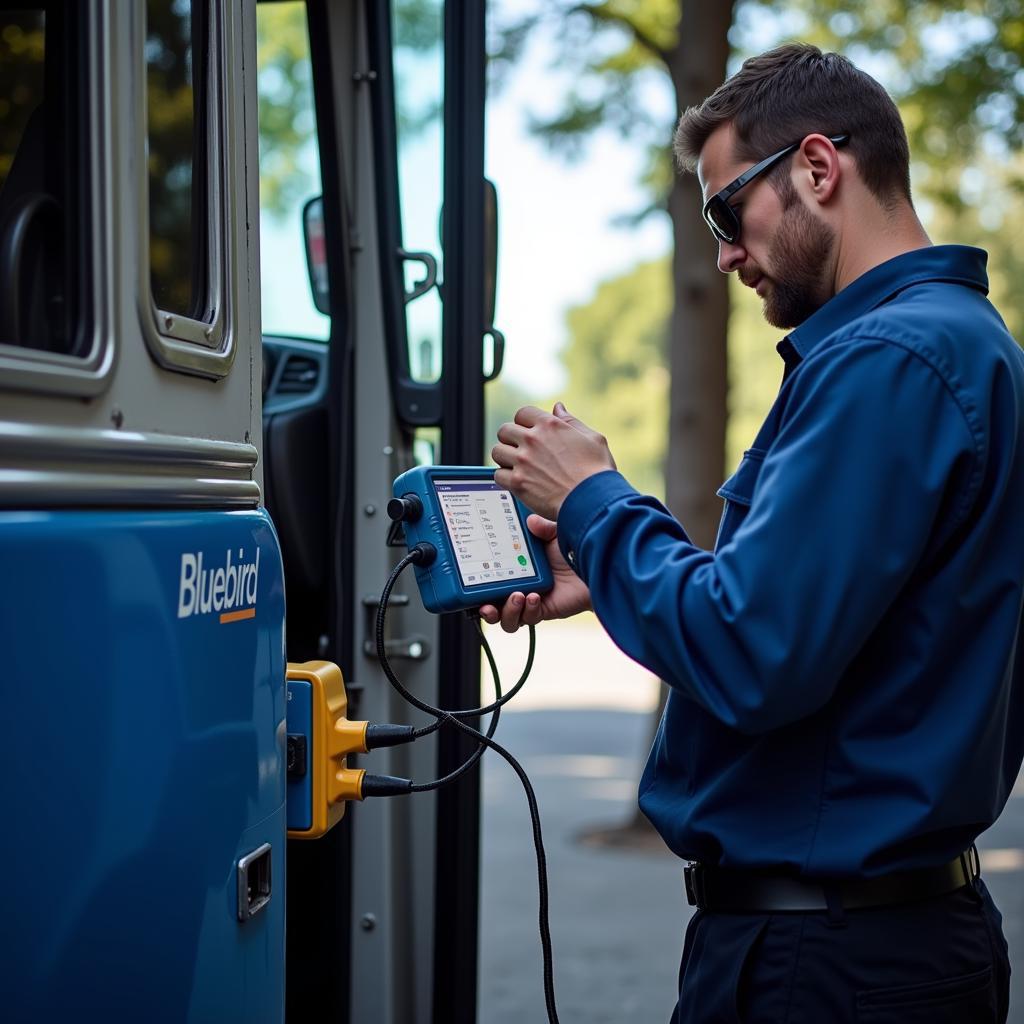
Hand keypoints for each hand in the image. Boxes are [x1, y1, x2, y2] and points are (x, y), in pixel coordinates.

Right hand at [479, 514, 590, 631]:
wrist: (598, 566)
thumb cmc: (577, 550)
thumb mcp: (555, 533)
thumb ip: (542, 527)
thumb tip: (530, 521)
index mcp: (516, 568)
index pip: (490, 580)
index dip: (477, 586)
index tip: (468, 584)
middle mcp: (521, 587)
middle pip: (493, 606)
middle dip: (485, 609)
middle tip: (486, 604)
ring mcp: (531, 601)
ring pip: (508, 620)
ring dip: (507, 612)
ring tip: (515, 597)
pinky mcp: (545, 611)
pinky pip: (529, 618)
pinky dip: (527, 610)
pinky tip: (533, 598)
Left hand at [491, 402, 615, 519]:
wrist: (593, 501)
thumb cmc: (597, 472)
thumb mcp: (592, 438)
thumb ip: (571, 421)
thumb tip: (558, 408)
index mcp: (549, 425)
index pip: (522, 413)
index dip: (524, 423)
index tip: (528, 433)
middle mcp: (533, 440)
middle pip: (505, 430)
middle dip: (511, 439)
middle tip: (520, 450)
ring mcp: (523, 461)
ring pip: (497, 451)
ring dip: (505, 458)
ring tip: (517, 466)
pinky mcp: (517, 482)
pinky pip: (498, 475)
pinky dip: (505, 479)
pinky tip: (518, 482)